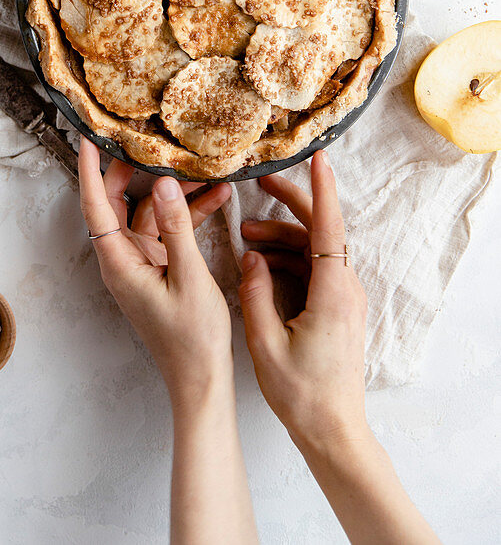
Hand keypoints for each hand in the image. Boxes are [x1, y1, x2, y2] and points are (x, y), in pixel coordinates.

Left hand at [78, 138, 232, 401]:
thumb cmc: (192, 338)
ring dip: (174, 191)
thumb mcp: (189, 277)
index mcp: (119, 262)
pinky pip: (168, 230)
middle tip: (153, 140)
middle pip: (119, 201)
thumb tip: (163, 183)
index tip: (89, 136)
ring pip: (149, 213)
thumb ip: (177, 226)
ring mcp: (141, 262)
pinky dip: (189, 213)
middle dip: (136, 169)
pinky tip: (218, 198)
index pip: (95, 205)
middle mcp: (123, 259)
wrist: (201, 379)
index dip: (90, 169)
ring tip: (203, 168)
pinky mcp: (159, 267)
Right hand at [238, 150, 367, 454]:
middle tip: (261, 181)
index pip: (330, 228)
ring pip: (313, 249)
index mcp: (332, 292)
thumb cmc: (301, 393)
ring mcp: (343, 297)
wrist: (332, 430)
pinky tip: (259, 263)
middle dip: (291, 202)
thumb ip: (256, 294)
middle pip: (321, 230)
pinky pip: (313, 269)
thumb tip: (251, 257)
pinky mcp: (337, 307)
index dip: (322, 190)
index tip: (319, 158)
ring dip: (281, 237)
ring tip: (243, 235)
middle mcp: (344, 288)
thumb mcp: (265, 343)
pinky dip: (288, 259)